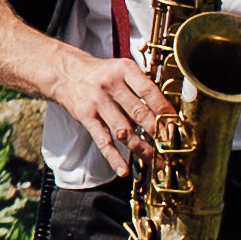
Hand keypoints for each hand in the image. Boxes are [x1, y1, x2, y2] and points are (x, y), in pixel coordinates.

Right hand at [51, 49, 171, 155]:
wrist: (65, 72)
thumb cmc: (101, 73)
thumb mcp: (121, 69)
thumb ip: (141, 85)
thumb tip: (165, 111)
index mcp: (124, 70)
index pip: (148, 91)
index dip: (164, 108)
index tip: (175, 123)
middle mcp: (110, 85)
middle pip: (138, 112)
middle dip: (157, 132)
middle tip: (170, 146)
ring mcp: (97, 102)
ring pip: (123, 130)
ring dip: (141, 148)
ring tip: (155, 160)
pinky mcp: (86, 117)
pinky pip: (102, 140)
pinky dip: (114, 157)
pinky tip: (123, 170)